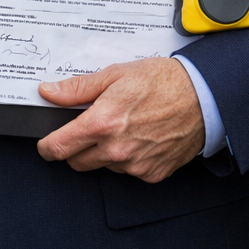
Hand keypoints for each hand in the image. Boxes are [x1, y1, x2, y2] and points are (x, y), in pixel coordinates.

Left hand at [35, 57, 205, 182]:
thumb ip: (77, 89)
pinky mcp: (152, 173)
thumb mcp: (115, 75)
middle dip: (75, 148)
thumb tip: (49, 92)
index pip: (59, 148)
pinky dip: (127, 159)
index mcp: (102, 123)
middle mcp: (117, 149)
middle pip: (76, 162)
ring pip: (103, 167)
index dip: (46, 147)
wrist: (203, 96)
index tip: (45, 144)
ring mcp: (135, 165)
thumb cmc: (162, 82)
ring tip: (122, 127)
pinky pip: (127, 171)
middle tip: (87, 129)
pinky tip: (138, 138)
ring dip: (103, 153)